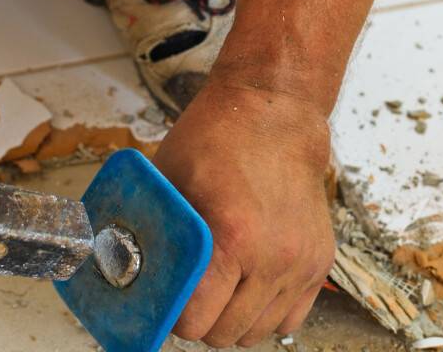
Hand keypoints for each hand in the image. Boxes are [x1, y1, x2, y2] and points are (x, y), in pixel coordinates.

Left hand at [152, 79, 335, 347]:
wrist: (275, 113)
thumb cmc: (218, 140)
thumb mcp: (168, 182)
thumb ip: (153, 233)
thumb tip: (122, 272)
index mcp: (233, 238)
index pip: (196, 321)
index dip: (174, 315)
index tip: (168, 300)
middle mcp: (274, 257)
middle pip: (227, 334)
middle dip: (202, 321)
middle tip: (191, 296)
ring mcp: (301, 261)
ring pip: (260, 332)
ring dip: (235, 320)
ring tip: (221, 291)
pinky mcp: (319, 260)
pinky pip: (292, 317)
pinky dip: (268, 313)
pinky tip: (250, 288)